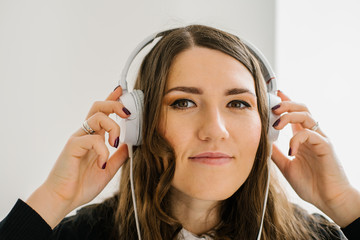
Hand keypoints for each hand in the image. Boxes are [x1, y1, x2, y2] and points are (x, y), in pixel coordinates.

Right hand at [27, 86, 129, 227]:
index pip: (103, 113)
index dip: (112, 100)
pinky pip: (92, 139)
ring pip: (97, 117)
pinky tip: (102, 162)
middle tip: (128, 113)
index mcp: (94, 138)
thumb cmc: (82, 184)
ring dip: (113, 127)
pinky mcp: (72, 146)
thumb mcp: (108, 169)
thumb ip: (119, 156)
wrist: (63, 200)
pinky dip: (103, 150)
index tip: (122, 90)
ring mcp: (78, 138)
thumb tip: (132, 145)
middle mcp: (86, 134)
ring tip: (116, 143)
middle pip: (98, 107)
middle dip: (115, 104)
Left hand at [271, 90, 359, 226]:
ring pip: (306, 116)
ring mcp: (320, 139)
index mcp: (303, 138)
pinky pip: (310, 134)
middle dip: (285, 104)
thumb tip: (262, 142)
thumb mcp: (286, 166)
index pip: (294, 114)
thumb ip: (276, 153)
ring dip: (289, 116)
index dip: (285, 102)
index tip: (273, 94)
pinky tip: (290, 151)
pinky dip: (296, 139)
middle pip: (301, 109)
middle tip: (271, 107)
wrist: (329, 201)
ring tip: (276, 125)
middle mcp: (312, 135)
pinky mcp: (326, 147)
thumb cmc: (311, 184)